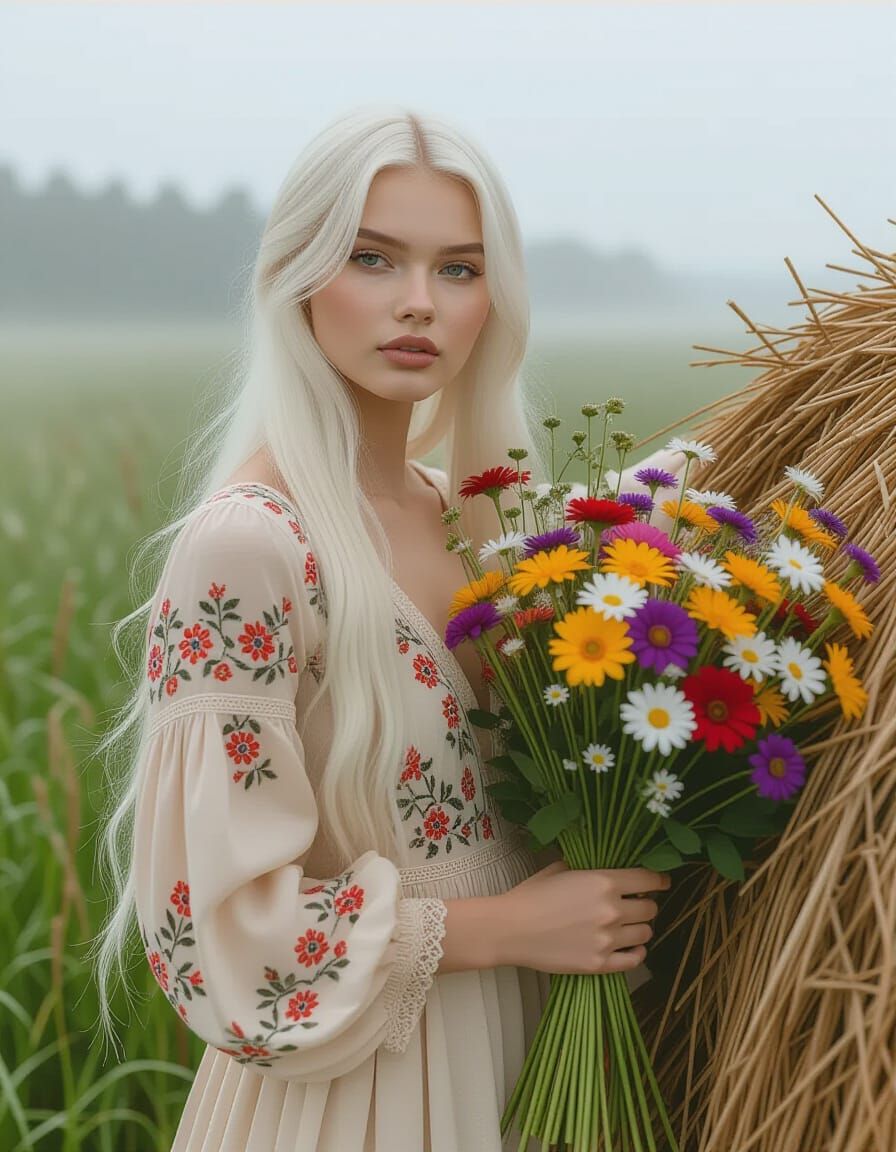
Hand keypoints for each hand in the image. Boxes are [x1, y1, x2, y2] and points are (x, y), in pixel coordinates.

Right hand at [495, 859, 671, 975]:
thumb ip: (588, 869)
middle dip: (646, 904)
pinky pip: (634, 960)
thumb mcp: (560, 869)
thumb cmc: (531, 895)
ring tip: (630, 926)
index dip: (659, 879)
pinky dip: (637, 952)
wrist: (511, 929)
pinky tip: (632, 947)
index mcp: (603, 882)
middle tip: (637, 904)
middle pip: (650, 908)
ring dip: (641, 928)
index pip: (648, 879)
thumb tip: (604, 869)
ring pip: (646, 933)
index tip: (661, 881)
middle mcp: (611, 910)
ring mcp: (607, 939)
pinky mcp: (600, 964)